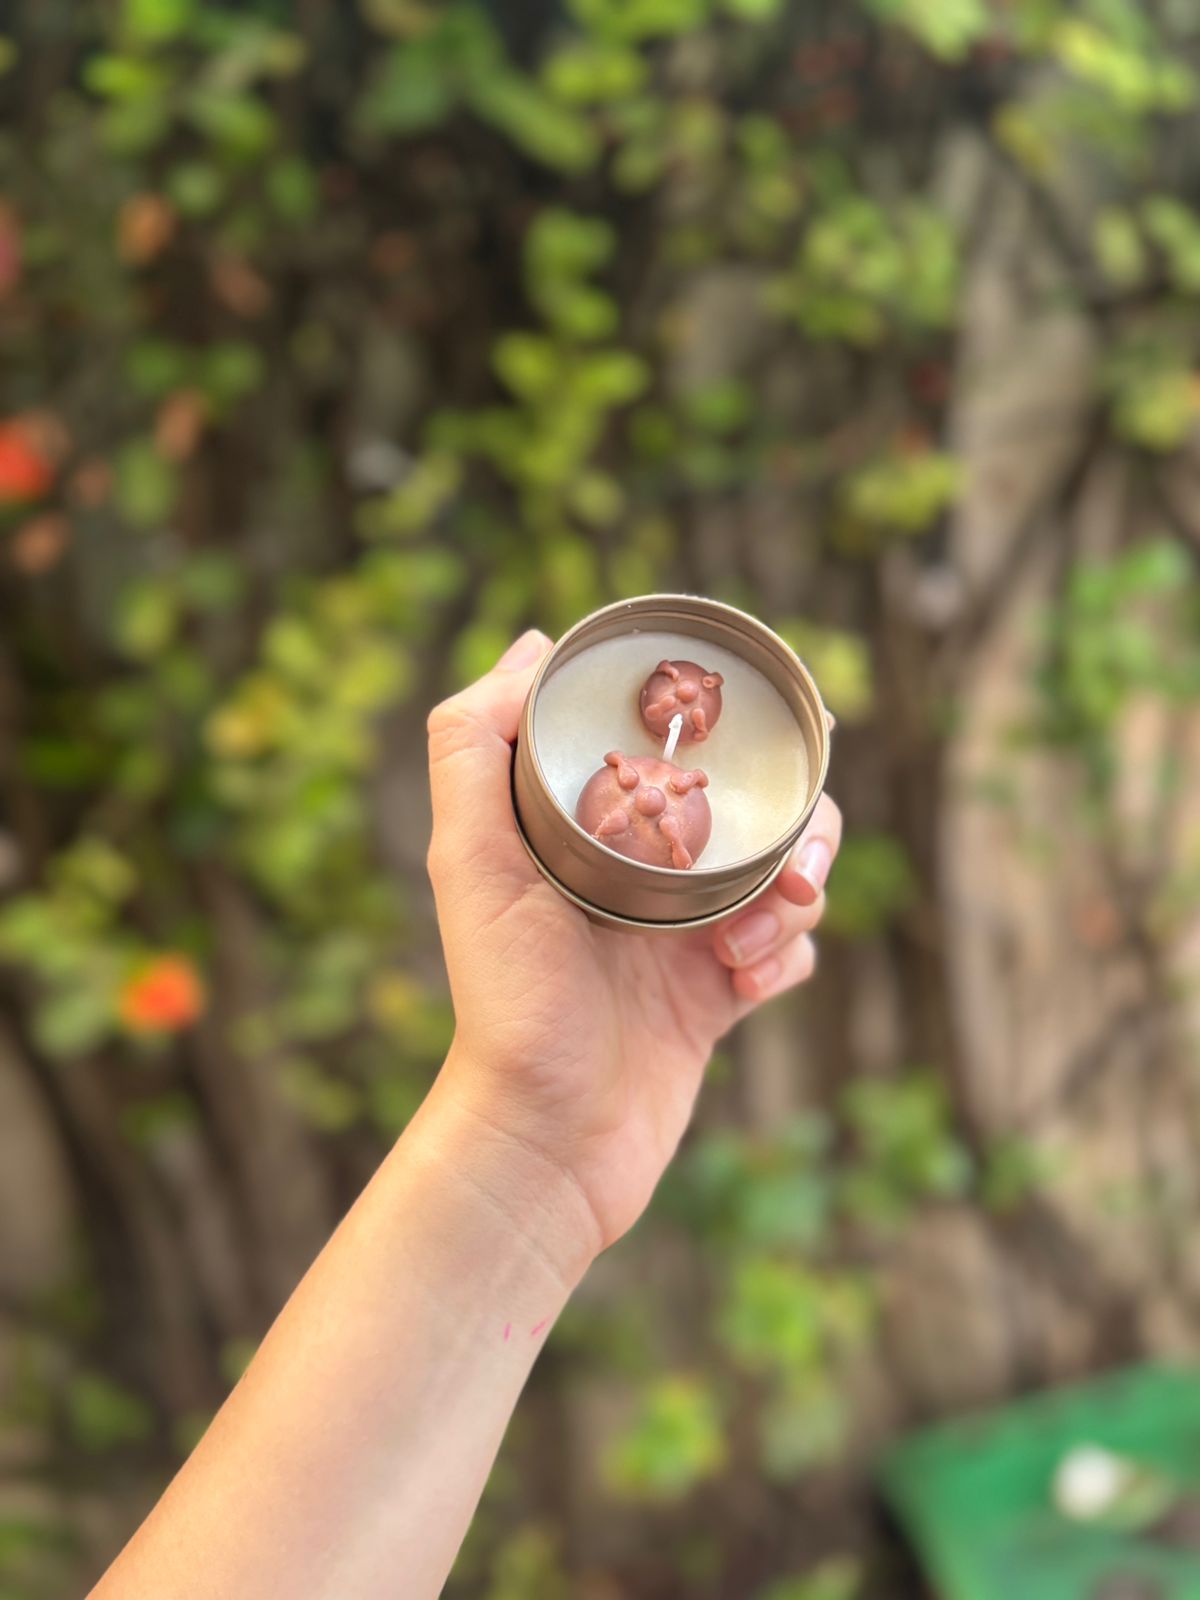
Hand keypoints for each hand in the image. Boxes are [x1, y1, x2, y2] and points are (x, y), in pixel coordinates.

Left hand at [425, 630, 841, 1275]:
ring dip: (792, 894)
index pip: (668, 747)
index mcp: (587, 831)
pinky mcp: (714, 996)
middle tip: (790, 858)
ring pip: (783, 872)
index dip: (719, 728)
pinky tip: (746, 984)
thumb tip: (531, 645)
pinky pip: (786, 950)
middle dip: (788, 822)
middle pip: (749, 805)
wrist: (546, 1144)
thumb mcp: (470, 859)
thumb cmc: (506, 1003)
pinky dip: (784, 957)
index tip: (754, 725)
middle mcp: (638, 873)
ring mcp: (681, 934)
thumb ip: (475, 747)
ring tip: (749, 939)